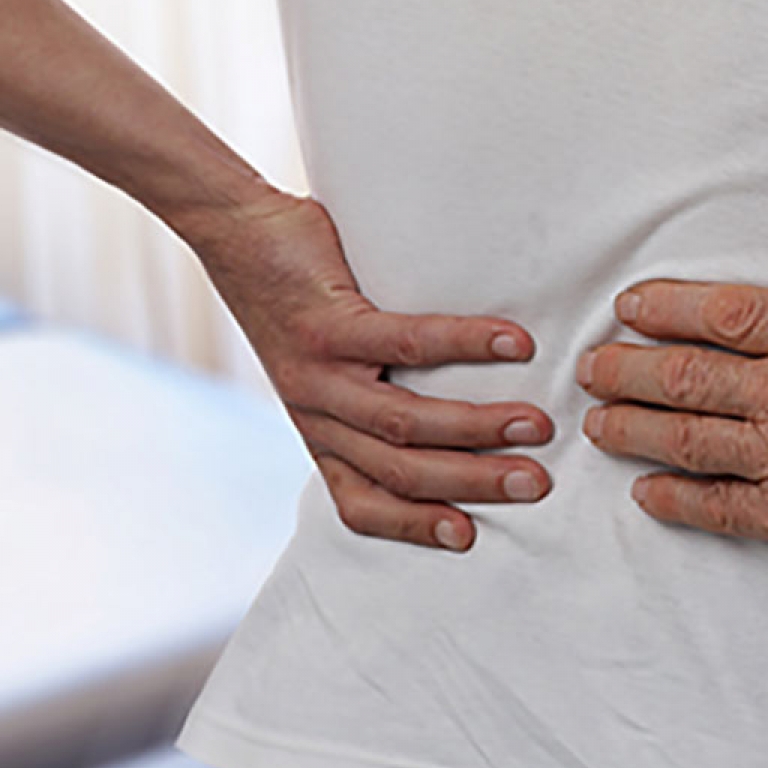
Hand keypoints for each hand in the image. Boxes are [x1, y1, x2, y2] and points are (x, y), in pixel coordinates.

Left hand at [190, 188, 553, 551]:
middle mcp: (317, 414)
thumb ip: (378, 393)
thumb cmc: (299, 295)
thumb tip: (468, 405)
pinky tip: (512, 344)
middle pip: (399, 470)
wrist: (232, 229)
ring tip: (535, 425)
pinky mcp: (328, 325)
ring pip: (403, 421)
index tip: (468, 537)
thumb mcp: (327, 366)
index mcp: (321, 432)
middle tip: (534, 484)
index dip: (412, 526)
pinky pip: (406, 343)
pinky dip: (466, 345)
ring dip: (477, 428)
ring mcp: (319, 373)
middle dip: (473, 483)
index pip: (360, 502)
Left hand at [576, 241, 767, 596]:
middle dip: (626, 369)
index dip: (671, 306)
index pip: (734, 312)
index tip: (632, 304)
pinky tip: (644, 495)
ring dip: (631, 429)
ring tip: (596, 423)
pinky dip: (672, 500)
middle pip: (688, 374)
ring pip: (686, 437)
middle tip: (589, 366)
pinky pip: (713, 508)